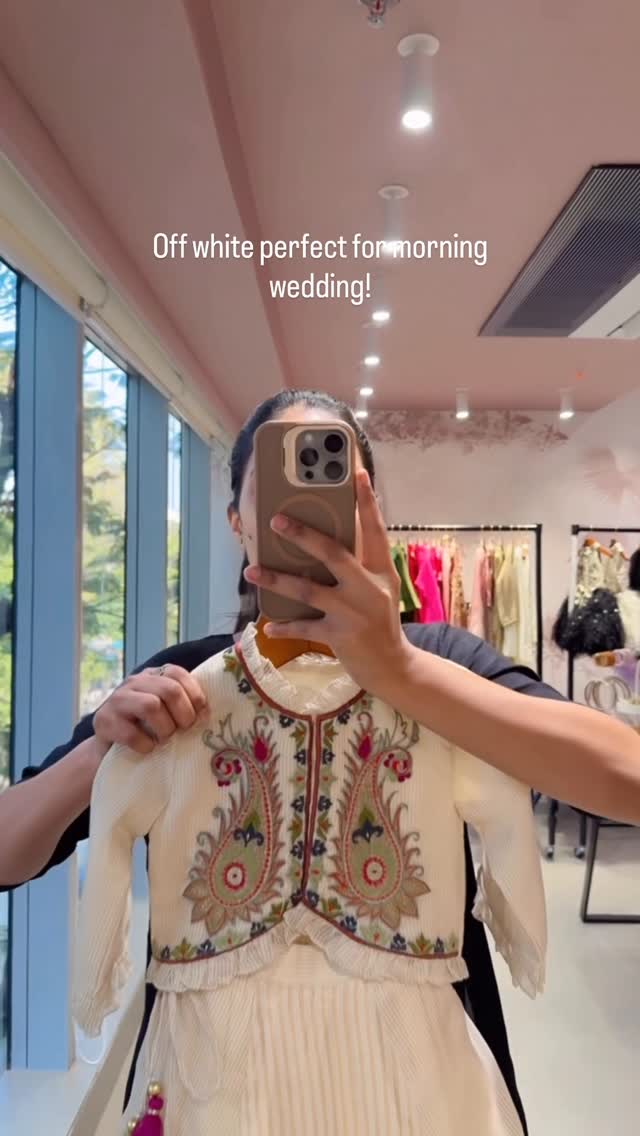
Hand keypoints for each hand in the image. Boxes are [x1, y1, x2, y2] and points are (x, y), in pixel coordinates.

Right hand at [93, 664, 208, 755]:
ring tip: (165, 739)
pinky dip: (145, 745)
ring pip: (151, 706)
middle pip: (169, 689)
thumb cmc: (144, 730)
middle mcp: (134, 682)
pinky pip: (132, 733)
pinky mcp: (103, 721)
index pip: (178, 674)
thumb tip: (207, 715)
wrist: (107, 751)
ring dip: (165, 728)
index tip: (202, 717)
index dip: (195, 695)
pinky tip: (147, 748)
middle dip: (184, 714)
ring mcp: (116, 700)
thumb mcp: (165, 712)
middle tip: (184, 730)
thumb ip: (182, 705)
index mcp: (152, 676)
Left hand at [244, 470, 414, 697]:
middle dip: (303, 535)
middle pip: (333, 553)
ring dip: (276, 579)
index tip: (357, 472)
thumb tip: (322, 541)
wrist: (393, 666)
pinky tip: (268, 625)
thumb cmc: (380, 622)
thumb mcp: (380, 589)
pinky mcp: (339, 636)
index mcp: (380, 570)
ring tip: (251, 570)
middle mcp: (368, 587)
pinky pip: (304, 626)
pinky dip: (284, 625)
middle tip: (276, 520)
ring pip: (308, 589)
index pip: (375, 529)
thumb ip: (360, 566)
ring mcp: (353, 612)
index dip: (367, 500)